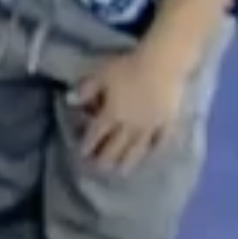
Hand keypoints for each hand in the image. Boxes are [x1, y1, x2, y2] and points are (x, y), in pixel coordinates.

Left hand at [69, 49, 187, 172]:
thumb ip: (86, 90)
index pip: (96, 133)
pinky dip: (155, 150)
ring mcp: (150, 127)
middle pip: (115, 146)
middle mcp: (129, 126)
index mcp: (111, 114)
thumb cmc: (128, 68)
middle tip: (99, 169)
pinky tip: (152, 156)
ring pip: (137, 149)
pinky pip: (161, 141)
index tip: (82, 154)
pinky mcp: (167, 123)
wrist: (162, 65)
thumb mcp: (101, 75)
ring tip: (122, 172)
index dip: (88, 144)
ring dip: (128, 161)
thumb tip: (70, 100)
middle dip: (105, 158)